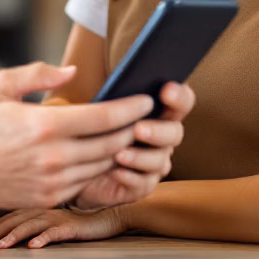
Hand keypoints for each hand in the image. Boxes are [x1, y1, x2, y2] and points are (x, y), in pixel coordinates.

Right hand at [0, 63, 153, 209]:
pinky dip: (100, 168)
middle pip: (112, 143)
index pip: (103, 118)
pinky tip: (105, 155)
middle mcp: (54, 156)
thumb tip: (73, 71)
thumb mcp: (2, 85)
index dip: (130, 108)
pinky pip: (86, 182)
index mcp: (45, 125)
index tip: (145, 100)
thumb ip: (40, 74)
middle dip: (134, 128)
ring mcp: (53, 180)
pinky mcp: (49, 197)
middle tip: (146, 117)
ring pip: (103, 165)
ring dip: (121, 150)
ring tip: (131, 135)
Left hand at [0, 206, 128, 249]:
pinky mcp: (71, 227)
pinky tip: (33, 247)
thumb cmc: (73, 224)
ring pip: (29, 225)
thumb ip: (27, 225)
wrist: (105, 219)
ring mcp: (55, 218)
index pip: (1, 220)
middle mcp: (39, 211)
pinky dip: (43, 238)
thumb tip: (1, 238)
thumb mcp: (46, 224)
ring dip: (12, 236)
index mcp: (31, 210)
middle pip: (9, 221)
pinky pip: (55, 232)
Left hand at [70, 81, 194, 209]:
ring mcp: (153, 163)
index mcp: (156, 113)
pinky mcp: (141, 185)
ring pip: (161, 161)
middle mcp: (161, 137)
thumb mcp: (97, 108)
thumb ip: (107, 95)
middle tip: (138, 129)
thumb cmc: (90, 130)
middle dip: (159, 130)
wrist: (77, 167)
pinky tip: (116, 172)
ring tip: (119, 154)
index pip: (180, 102)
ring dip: (141, 157)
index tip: (166, 90)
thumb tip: (81, 73)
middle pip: (175, 133)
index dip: (179, 96)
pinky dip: (131, 177)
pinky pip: (145, 184)